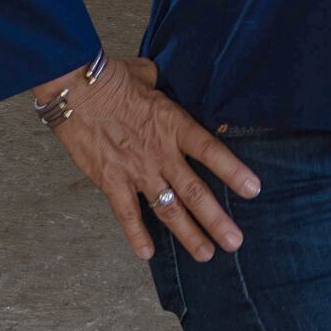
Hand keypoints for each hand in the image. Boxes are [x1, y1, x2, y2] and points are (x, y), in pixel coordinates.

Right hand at [44, 55, 259, 261]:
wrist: (77, 90)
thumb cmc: (113, 78)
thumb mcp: (149, 76)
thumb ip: (164, 86)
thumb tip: (165, 82)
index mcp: (174, 125)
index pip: (211, 152)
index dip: (233, 171)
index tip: (253, 190)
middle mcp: (160, 153)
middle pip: (194, 192)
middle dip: (216, 219)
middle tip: (234, 242)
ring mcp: (136, 171)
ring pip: (167, 209)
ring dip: (187, 234)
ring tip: (206, 254)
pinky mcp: (110, 181)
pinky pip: (127, 214)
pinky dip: (136, 235)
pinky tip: (147, 253)